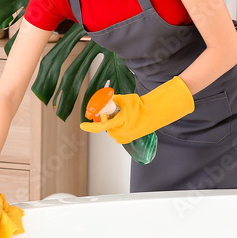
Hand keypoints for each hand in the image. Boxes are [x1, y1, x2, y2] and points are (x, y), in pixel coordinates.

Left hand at [80, 76, 194, 142]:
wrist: (154, 113)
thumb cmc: (140, 105)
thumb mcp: (124, 99)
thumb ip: (112, 99)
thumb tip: (104, 97)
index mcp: (119, 122)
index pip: (101, 126)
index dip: (90, 126)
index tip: (82, 125)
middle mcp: (121, 131)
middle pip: (105, 127)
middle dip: (106, 120)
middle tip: (111, 113)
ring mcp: (125, 137)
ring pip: (111, 131)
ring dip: (112, 125)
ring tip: (121, 116)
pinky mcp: (128, 139)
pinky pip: (117, 135)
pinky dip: (117, 129)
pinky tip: (123, 123)